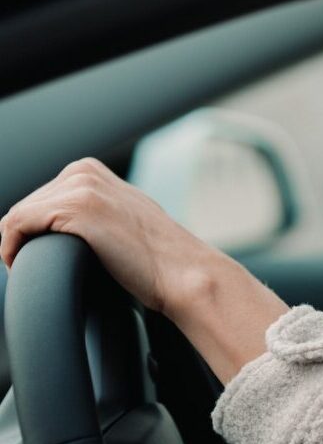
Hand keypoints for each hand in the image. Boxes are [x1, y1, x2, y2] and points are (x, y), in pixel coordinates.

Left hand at [0, 157, 289, 382]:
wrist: (185, 273)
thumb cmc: (158, 259)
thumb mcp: (121, 220)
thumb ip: (93, 212)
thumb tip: (66, 229)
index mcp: (91, 170)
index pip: (37, 199)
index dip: (33, 231)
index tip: (39, 256)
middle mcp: (84, 171)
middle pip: (25, 206)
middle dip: (25, 239)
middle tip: (37, 269)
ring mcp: (81, 187)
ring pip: (17, 217)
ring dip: (17, 246)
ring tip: (33, 271)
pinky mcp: (76, 209)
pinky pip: (15, 226)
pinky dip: (11, 250)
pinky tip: (24, 268)